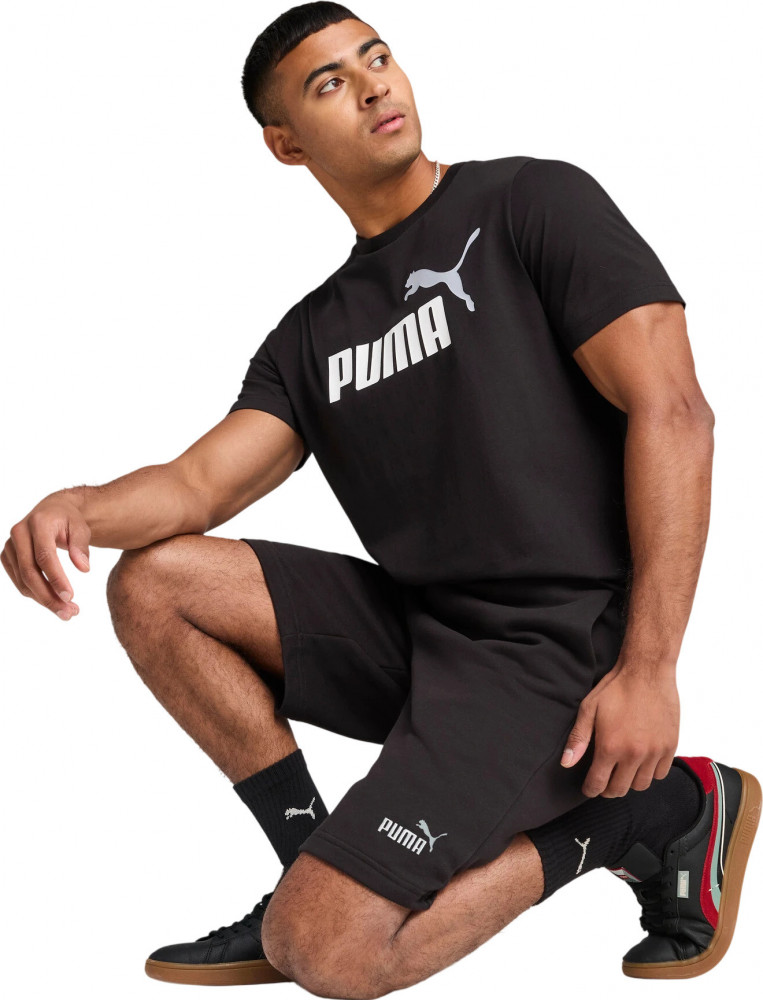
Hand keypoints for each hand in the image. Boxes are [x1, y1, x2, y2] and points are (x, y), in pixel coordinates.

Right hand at [2, 493, 90, 620]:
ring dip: (43, 600)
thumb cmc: (69, 520)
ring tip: (67, 612)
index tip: (69, 597)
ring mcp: (10, 545)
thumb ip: (81, 546)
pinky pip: (19, 581)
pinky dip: (35, 594)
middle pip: (29, 571)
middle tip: (69, 612)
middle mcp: (19, 533)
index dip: (56, 578)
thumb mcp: (81, 527)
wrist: (52, 511)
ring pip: (23, 580)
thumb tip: (84, 568)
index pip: (44, 555)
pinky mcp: (7, 556)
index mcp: (38, 523)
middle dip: (48, 596)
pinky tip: (53, 602)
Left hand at [561, 663, 679, 796]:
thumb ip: (579, 739)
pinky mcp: (670, 746)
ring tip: (622, 771)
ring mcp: (655, 752)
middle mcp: (634, 754)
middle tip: (604, 782)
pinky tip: (642, 762)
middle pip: (620, 789)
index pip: (598, 784)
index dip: (590, 789)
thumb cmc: (616, 688)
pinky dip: (650, 773)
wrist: (647, 672)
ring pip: (642, 785)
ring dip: (630, 782)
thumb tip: (567, 763)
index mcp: (611, 747)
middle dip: (608, 789)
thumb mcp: (589, 709)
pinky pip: (661, 773)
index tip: (589, 788)